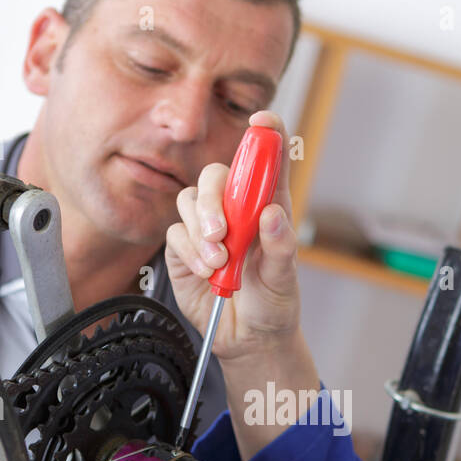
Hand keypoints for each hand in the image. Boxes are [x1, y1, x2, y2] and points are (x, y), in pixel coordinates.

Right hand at [164, 109, 301, 363]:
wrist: (247, 339)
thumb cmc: (273, 304)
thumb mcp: (285, 280)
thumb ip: (280, 248)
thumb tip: (272, 214)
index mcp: (267, 207)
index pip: (266, 161)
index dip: (265, 135)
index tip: (263, 121)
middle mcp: (235, 210)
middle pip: (215, 175)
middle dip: (214, 198)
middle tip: (221, 231)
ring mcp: (206, 227)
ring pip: (189, 200)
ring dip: (201, 229)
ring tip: (219, 262)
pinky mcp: (184, 247)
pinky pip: (176, 232)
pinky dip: (191, 251)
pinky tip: (209, 271)